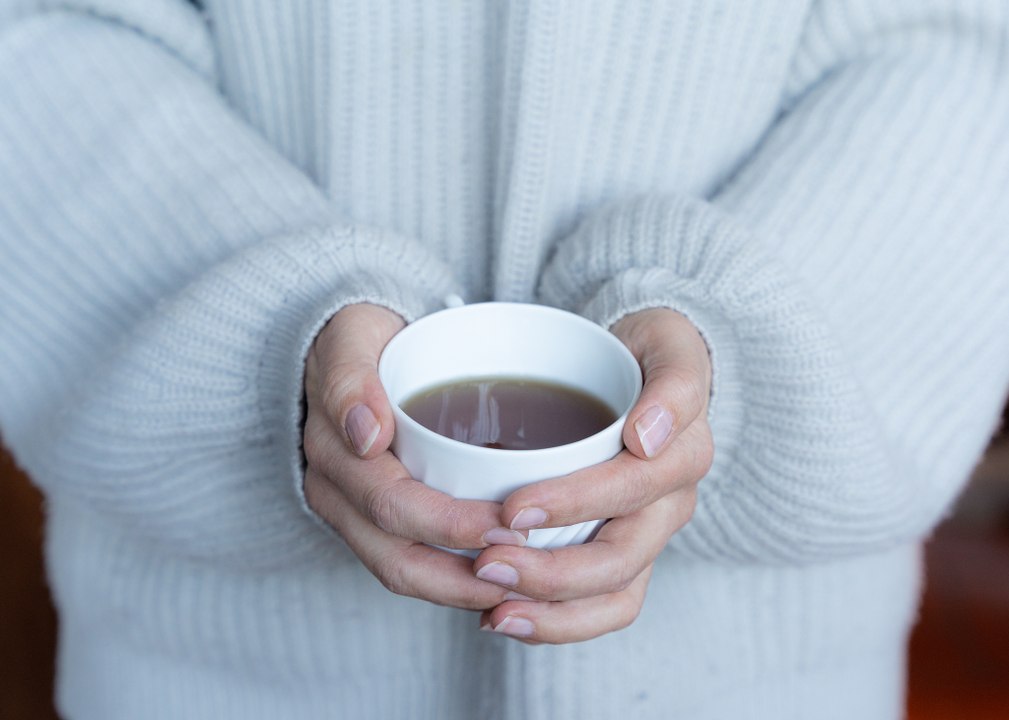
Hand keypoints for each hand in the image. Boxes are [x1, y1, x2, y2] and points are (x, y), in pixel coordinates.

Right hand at [302, 303, 528, 609]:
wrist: (351, 349)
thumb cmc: (360, 338)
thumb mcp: (352, 337)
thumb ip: (351, 379)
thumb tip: (366, 436)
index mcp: (331, 452)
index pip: (391, 504)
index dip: (449, 524)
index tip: (507, 526)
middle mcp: (335, 493)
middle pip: (398, 555)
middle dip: (464, 572)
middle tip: (528, 567)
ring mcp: (351, 514)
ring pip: (403, 573)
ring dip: (461, 591)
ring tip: (520, 592)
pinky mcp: (373, 523)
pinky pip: (411, 566)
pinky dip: (453, 583)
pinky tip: (501, 584)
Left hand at [473, 308, 712, 642]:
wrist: (646, 371)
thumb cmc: (650, 352)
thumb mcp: (669, 342)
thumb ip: (675, 383)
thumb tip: (647, 437)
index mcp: (683, 452)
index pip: (632, 487)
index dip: (575, 503)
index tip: (513, 509)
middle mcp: (671, 502)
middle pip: (621, 557)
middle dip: (553, 573)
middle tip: (486, 563)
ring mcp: (649, 534)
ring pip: (614, 596)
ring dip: (553, 612)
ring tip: (493, 614)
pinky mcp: (626, 556)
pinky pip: (602, 606)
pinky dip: (556, 623)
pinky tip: (503, 619)